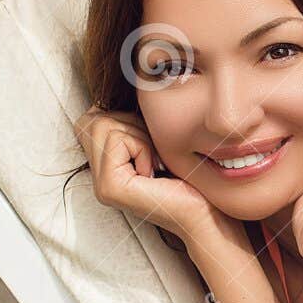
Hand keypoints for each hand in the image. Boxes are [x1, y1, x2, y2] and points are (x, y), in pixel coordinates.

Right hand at [74, 105, 233, 243]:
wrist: (208, 213)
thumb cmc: (191, 177)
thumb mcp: (158, 141)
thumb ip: (133, 122)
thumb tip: (116, 89)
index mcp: (106, 166)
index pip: (95, 116)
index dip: (128, 121)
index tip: (153, 147)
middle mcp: (98, 178)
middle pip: (95, 117)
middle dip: (132, 126)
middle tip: (156, 156)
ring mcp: (101, 185)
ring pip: (104, 124)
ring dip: (140, 137)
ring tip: (157, 164)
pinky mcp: (110, 187)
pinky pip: (118, 140)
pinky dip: (142, 147)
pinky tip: (155, 172)